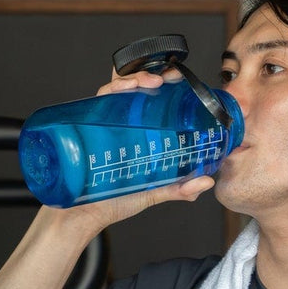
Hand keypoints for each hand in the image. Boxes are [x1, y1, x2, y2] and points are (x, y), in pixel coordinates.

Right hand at [44, 66, 215, 231]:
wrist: (81, 215)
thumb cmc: (112, 202)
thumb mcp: (153, 192)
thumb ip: (179, 188)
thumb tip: (206, 182)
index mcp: (137, 134)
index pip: (151, 100)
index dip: (167, 85)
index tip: (181, 82)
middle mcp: (120, 124)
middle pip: (135, 86)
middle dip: (153, 73)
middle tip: (169, 78)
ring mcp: (104, 122)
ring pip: (119, 86)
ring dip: (137, 77)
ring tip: (152, 82)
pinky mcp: (88, 123)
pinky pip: (100, 97)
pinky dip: (113, 87)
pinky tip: (127, 88)